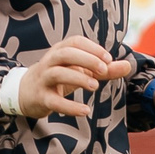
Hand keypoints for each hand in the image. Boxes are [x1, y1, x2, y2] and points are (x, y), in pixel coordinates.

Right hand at [18, 39, 132, 117]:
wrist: (26, 92)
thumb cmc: (58, 78)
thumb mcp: (81, 70)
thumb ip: (105, 69)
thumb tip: (128, 65)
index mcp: (61, 51)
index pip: (75, 42)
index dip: (92, 48)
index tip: (108, 58)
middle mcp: (50, 61)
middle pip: (66, 53)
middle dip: (87, 59)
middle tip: (104, 70)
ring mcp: (44, 79)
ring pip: (58, 73)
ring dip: (78, 78)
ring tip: (95, 86)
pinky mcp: (41, 98)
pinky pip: (54, 101)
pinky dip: (70, 106)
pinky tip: (85, 111)